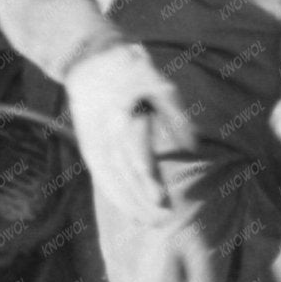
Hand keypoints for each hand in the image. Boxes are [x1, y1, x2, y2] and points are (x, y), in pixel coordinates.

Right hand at [63, 41, 195, 220]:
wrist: (88, 58)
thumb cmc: (130, 69)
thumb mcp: (159, 84)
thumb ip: (176, 116)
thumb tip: (192, 147)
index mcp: (123, 120)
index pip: (136, 160)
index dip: (149, 183)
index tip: (162, 202)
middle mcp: (105, 136)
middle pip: (124, 178)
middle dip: (142, 202)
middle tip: (162, 221)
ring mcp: (93, 143)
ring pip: (110, 182)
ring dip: (128, 205)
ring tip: (147, 223)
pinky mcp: (88, 146)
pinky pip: (101, 177)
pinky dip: (114, 196)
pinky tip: (127, 210)